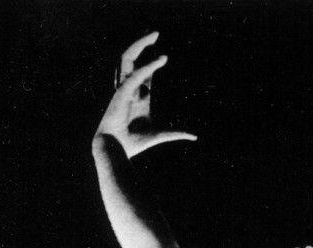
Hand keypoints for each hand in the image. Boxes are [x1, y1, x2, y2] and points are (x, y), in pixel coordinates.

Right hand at [95, 32, 195, 157]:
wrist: (118, 147)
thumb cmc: (135, 143)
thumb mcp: (162, 134)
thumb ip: (177, 132)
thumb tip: (195, 136)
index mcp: (138, 98)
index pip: (145, 74)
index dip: (153, 62)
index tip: (162, 54)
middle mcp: (130, 90)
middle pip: (135, 60)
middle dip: (143, 46)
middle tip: (155, 34)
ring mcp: (124, 88)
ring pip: (129, 58)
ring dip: (141, 44)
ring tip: (154, 34)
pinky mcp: (121, 90)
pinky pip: (136, 73)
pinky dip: (149, 66)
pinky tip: (162, 59)